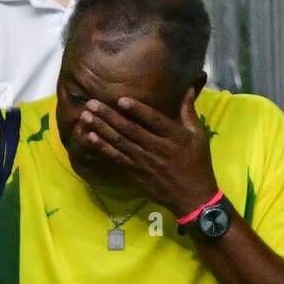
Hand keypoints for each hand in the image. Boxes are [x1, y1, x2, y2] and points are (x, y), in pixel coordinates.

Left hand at [75, 88, 217, 218]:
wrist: (192, 196)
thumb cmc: (197, 163)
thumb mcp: (198, 136)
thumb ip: (188, 112)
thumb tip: (189, 87)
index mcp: (174, 137)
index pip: (153, 121)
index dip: (137, 110)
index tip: (121, 100)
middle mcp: (156, 148)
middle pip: (129, 130)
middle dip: (109, 115)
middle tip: (91, 103)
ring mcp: (143, 161)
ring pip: (119, 143)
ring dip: (101, 129)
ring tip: (85, 117)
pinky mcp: (135, 172)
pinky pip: (116, 158)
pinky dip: (103, 148)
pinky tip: (91, 138)